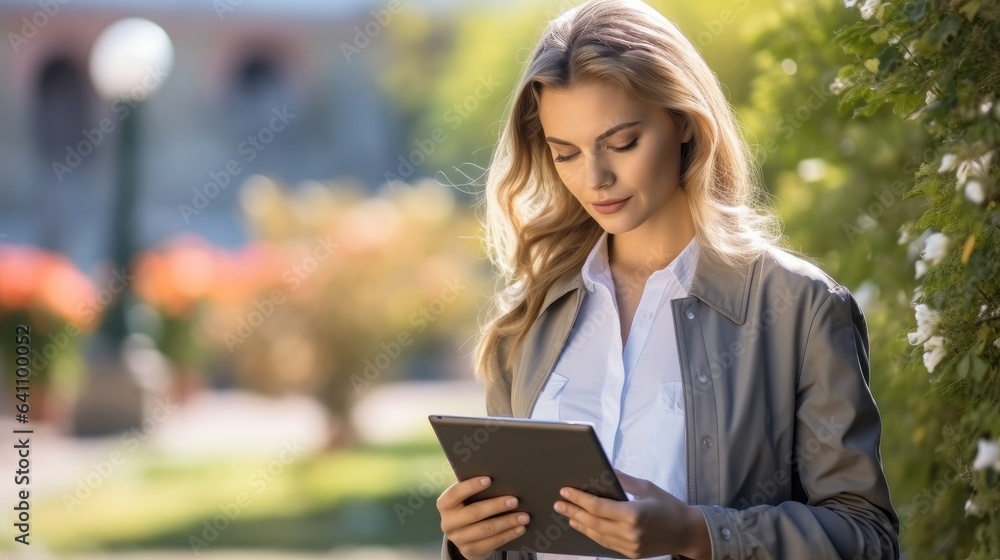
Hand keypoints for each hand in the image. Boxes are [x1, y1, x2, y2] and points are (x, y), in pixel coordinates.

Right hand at [437, 476, 530, 559]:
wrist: (465, 535)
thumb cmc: (470, 506)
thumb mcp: (467, 499)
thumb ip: (476, 491)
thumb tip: (502, 481)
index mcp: (445, 504)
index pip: (455, 493)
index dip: (470, 486)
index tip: (489, 479)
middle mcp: (448, 523)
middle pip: (474, 513)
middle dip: (496, 506)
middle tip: (514, 500)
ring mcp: (458, 539)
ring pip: (486, 530)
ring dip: (507, 522)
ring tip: (524, 516)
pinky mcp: (469, 551)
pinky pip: (492, 543)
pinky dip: (508, 534)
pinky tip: (520, 528)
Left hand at [552, 469, 711, 558]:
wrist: (687, 532)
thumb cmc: (669, 506)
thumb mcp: (646, 488)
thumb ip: (622, 480)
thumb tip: (603, 470)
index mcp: (633, 514)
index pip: (598, 506)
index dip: (578, 499)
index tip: (565, 491)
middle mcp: (629, 533)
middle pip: (593, 522)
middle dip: (573, 512)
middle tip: (559, 504)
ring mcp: (630, 546)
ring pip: (597, 536)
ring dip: (580, 524)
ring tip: (568, 515)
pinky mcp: (631, 554)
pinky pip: (606, 544)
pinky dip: (593, 534)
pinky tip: (585, 526)